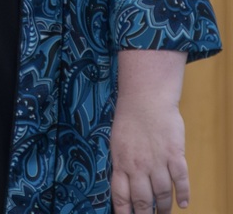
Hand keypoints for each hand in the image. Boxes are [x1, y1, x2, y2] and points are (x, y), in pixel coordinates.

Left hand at [111, 50, 188, 213]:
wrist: (145, 98)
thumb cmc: (129, 119)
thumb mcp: (116, 142)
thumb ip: (121, 165)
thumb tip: (124, 187)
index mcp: (120, 162)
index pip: (120, 196)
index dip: (124, 213)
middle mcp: (138, 166)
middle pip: (143, 200)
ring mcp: (157, 161)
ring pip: (162, 194)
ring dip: (165, 208)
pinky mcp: (175, 155)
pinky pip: (180, 180)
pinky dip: (183, 194)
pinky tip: (183, 204)